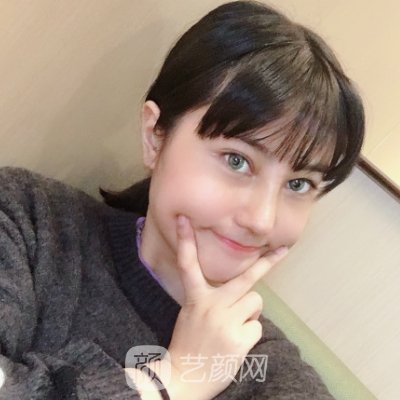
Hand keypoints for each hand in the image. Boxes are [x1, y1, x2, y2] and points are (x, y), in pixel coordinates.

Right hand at [162, 215, 287, 399]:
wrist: (183, 378)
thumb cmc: (188, 343)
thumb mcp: (191, 314)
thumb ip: (209, 298)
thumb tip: (238, 290)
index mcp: (195, 298)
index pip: (188, 264)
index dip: (186, 241)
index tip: (184, 220)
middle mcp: (211, 305)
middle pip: (245, 279)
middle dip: (266, 264)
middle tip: (284, 250)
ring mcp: (226, 321)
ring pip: (256, 302)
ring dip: (249, 313)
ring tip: (234, 327)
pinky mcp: (239, 338)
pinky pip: (257, 327)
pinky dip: (249, 334)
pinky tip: (235, 343)